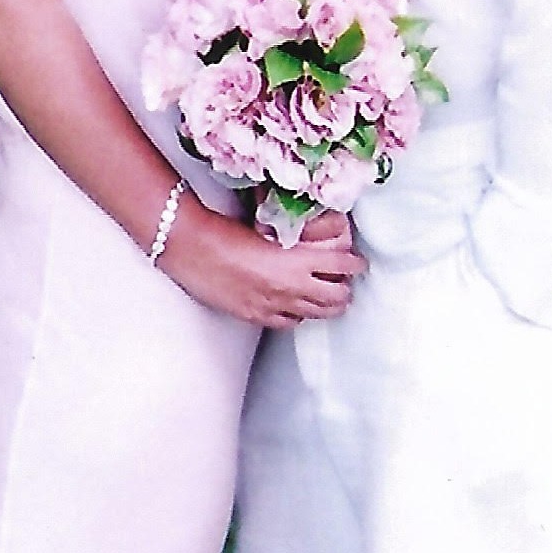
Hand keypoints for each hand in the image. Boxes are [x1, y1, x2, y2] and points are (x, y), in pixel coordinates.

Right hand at [161, 199, 366, 326]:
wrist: (193, 248)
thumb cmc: (227, 231)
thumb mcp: (269, 230)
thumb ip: (294, 241)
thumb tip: (308, 240)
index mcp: (299, 260)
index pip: (343, 266)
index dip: (354, 265)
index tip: (358, 263)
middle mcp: (292, 287)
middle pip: (335, 297)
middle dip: (344, 291)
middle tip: (346, 286)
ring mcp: (275, 305)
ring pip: (315, 314)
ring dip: (326, 307)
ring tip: (331, 302)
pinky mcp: (256, 316)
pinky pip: (289, 322)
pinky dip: (298, 316)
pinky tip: (298, 310)